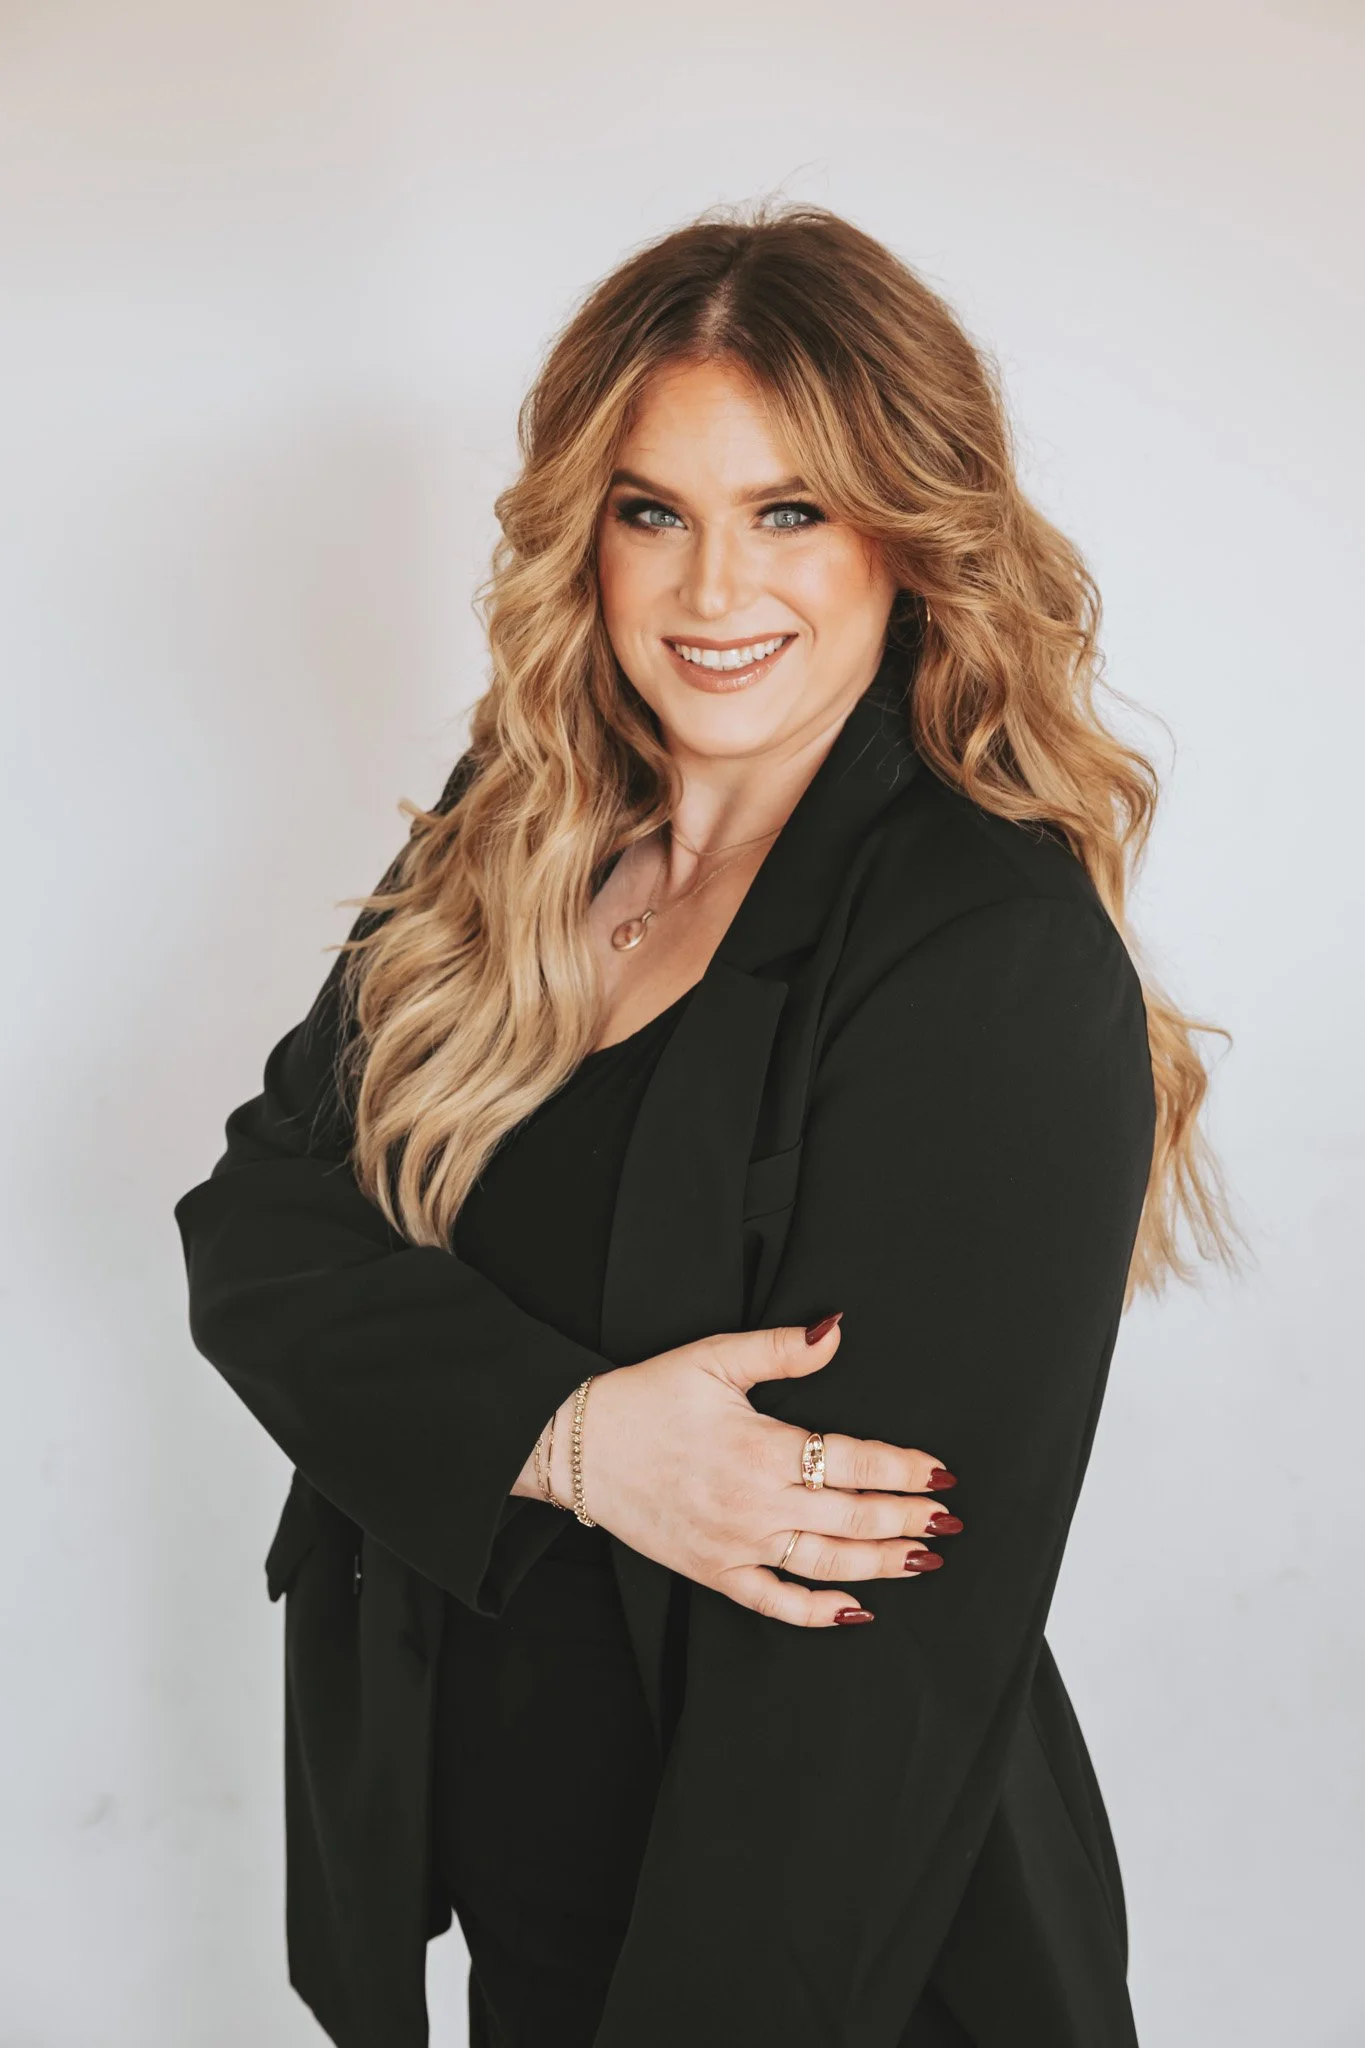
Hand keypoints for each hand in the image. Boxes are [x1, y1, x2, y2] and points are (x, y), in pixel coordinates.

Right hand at [519, 1318, 959, 1626]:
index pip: (853, 1461)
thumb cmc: (645, 1398)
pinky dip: (819, 1613)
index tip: (941, 1474)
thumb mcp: (713, 1358)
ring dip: (881, 1565)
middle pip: (851, 1519)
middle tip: (950, 1519)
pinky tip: (858, 1611)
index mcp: (761, 1448)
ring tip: (923, 1559)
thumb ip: (781, 1348)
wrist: (576, 1447)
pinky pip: (775, 1602)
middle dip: (907, 1519)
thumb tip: (837, 1330)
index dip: (903, 1469)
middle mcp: (755, 1503)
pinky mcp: (713, 1571)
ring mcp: (735, 1544)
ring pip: (825, 1565)